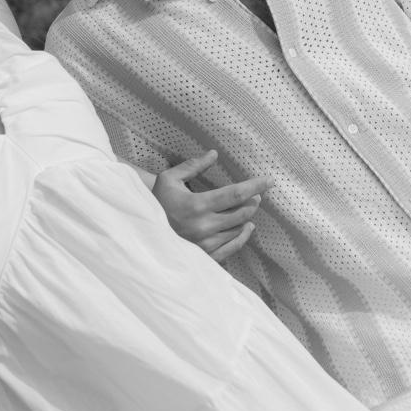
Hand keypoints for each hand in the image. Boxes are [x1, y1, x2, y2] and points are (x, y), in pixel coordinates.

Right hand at [153, 150, 267, 263]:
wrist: (140, 233)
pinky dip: (242, 237)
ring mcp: (204, 244)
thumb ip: (193, 166)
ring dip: (247, 218)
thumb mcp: (169, 179)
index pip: (235, 195)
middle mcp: (203, 227)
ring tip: (249, 209)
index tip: (269, 181)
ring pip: (238, 230)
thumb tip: (214, 153)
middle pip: (241, 213)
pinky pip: (231, 248)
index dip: (255, 186)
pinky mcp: (204, 257)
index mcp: (196, 205)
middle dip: (252, 201)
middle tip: (256, 194)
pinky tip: (246, 229)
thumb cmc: (156, 202)